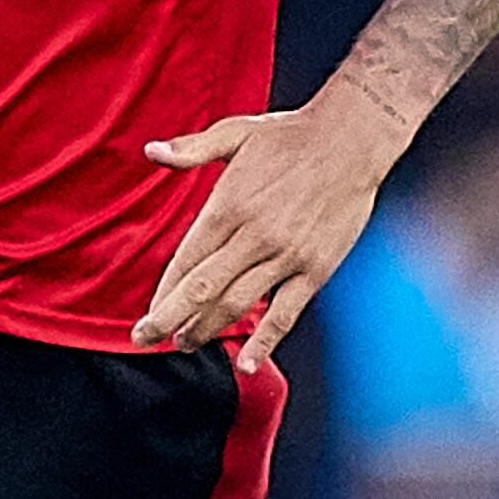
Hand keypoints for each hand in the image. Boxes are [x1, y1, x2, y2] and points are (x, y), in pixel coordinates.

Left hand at [131, 95, 406, 370]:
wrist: (352, 138)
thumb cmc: (292, 135)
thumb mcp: (235, 134)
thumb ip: (191, 149)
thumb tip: (152, 152)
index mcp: (228, 205)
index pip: (185, 260)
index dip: (163, 293)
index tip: (147, 314)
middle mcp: (252, 236)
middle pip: (200, 289)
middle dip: (168, 320)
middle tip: (146, 339)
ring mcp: (285, 256)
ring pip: (236, 305)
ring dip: (205, 330)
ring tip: (185, 343)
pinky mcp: (315, 269)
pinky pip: (285, 313)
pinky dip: (265, 343)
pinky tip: (248, 365)